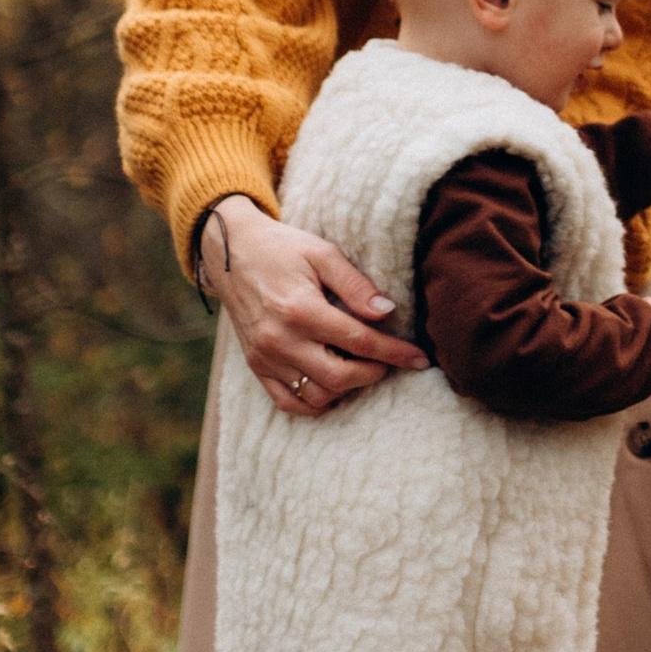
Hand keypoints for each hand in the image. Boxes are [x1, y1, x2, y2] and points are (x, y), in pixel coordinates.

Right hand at [195, 197, 426, 415]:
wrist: (230, 252)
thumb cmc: (283, 248)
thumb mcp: (323, 253)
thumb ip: (355, 284)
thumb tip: (386, 311)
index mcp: (300, 310)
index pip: (359, 341)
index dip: (394, 352)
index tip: (419, 358)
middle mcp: (280, 340)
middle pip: (339, 377)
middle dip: (373, 373)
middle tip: (387, 361)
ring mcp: (265, 357)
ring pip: (315, 395)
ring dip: (345, 388)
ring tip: (361, 369)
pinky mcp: (256, 366)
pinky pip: (287, 402)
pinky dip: (313, 402)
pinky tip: (331, 386)